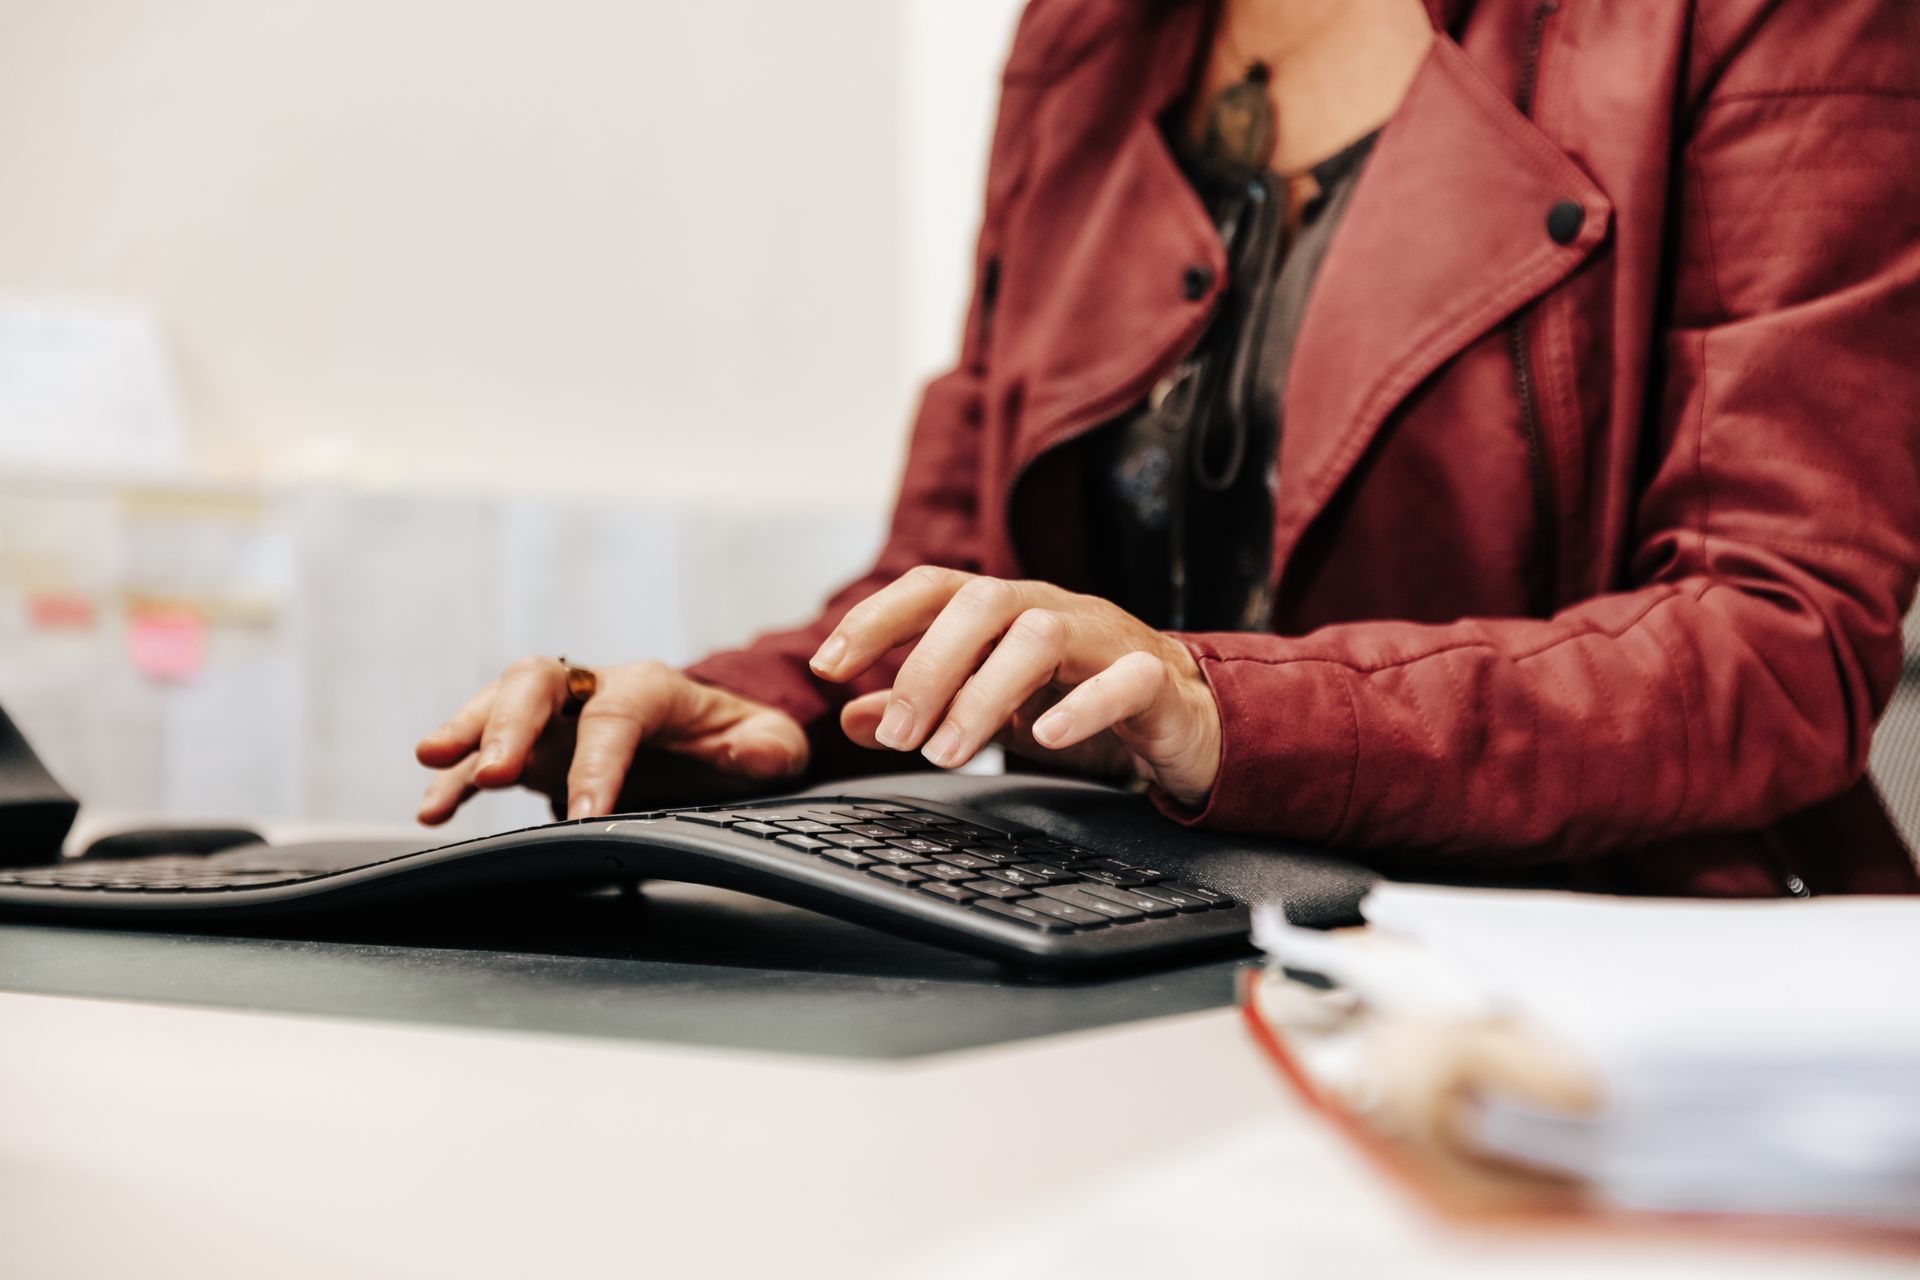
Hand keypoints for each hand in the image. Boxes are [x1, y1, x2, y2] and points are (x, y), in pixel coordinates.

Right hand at [414, 659, 807, 824]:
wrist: (717, 740)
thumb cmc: (740, 742)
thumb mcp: (773, 745)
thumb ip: (768, 747)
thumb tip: (752, 750)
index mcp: (653, 688)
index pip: (617, 716)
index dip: (598, 762)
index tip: (587, 814)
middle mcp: (595, 689)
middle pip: (540, 683)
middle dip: (511, 722)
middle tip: (492, 769)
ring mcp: (559, 716)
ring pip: (501, 703)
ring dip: (467, 732)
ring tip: (431, 764)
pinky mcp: (536, 748)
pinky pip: (487, 756)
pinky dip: (457, 779)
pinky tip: (433, 810)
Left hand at [807, 567, 1221, 807]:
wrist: (1190, 719)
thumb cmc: (1086, 701)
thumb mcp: (995, 706)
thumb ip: (927, 705)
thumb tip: (851, 716)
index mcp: (1008, 610)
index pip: (934, 588)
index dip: (876, 618)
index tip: (829, 665)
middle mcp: (1052, 609)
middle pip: (982, 602)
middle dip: (926, 666)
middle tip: (895, 734)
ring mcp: (1105, 638)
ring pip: (1041, 636)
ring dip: (985, 693)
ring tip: (949, 753)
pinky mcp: (1153, 680)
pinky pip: (1121, 679)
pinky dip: (1080, 705)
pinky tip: (1043, 736)